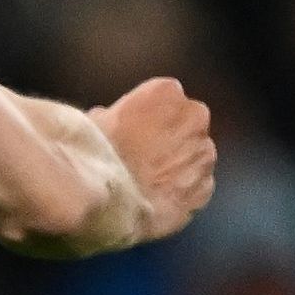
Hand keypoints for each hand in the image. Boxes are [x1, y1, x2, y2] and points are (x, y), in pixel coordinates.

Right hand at [95, 77, 217, 244]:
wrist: (99, 196)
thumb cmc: (90, 151)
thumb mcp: (93, 121)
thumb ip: (114, 118)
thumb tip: (108, 124)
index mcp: (166, 92)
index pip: (164, 98)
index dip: (147, 118)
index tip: (131, 133)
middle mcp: (194, 117)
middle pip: (187, 125)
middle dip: (170, 140)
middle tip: (140, 160)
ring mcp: (204, 155)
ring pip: (195, 158)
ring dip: (177, 168)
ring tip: (146, 185)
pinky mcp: (205, 189)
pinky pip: (196, 189)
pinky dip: (181, 195)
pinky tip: (155, 202)